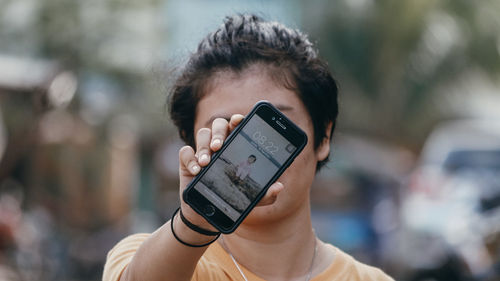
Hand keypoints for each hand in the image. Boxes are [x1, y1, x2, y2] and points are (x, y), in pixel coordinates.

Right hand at [178, 114, 283, 229]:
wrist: (207, 215)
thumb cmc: (231, 199)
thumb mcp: (251, 199)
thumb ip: (265, 194)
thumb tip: (278, 187)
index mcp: (236, 147)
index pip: (237, 126)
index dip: (237, 119)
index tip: (239, 120)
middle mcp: (219, 145)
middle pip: (218, 125)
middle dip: (219, 132)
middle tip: (219, 146)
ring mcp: (202, 152)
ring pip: (202, 134)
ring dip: (204, 146)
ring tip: (206, 162)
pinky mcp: (187, 162)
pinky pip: (185, 152)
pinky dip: (190, 158)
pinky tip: (196, 170)